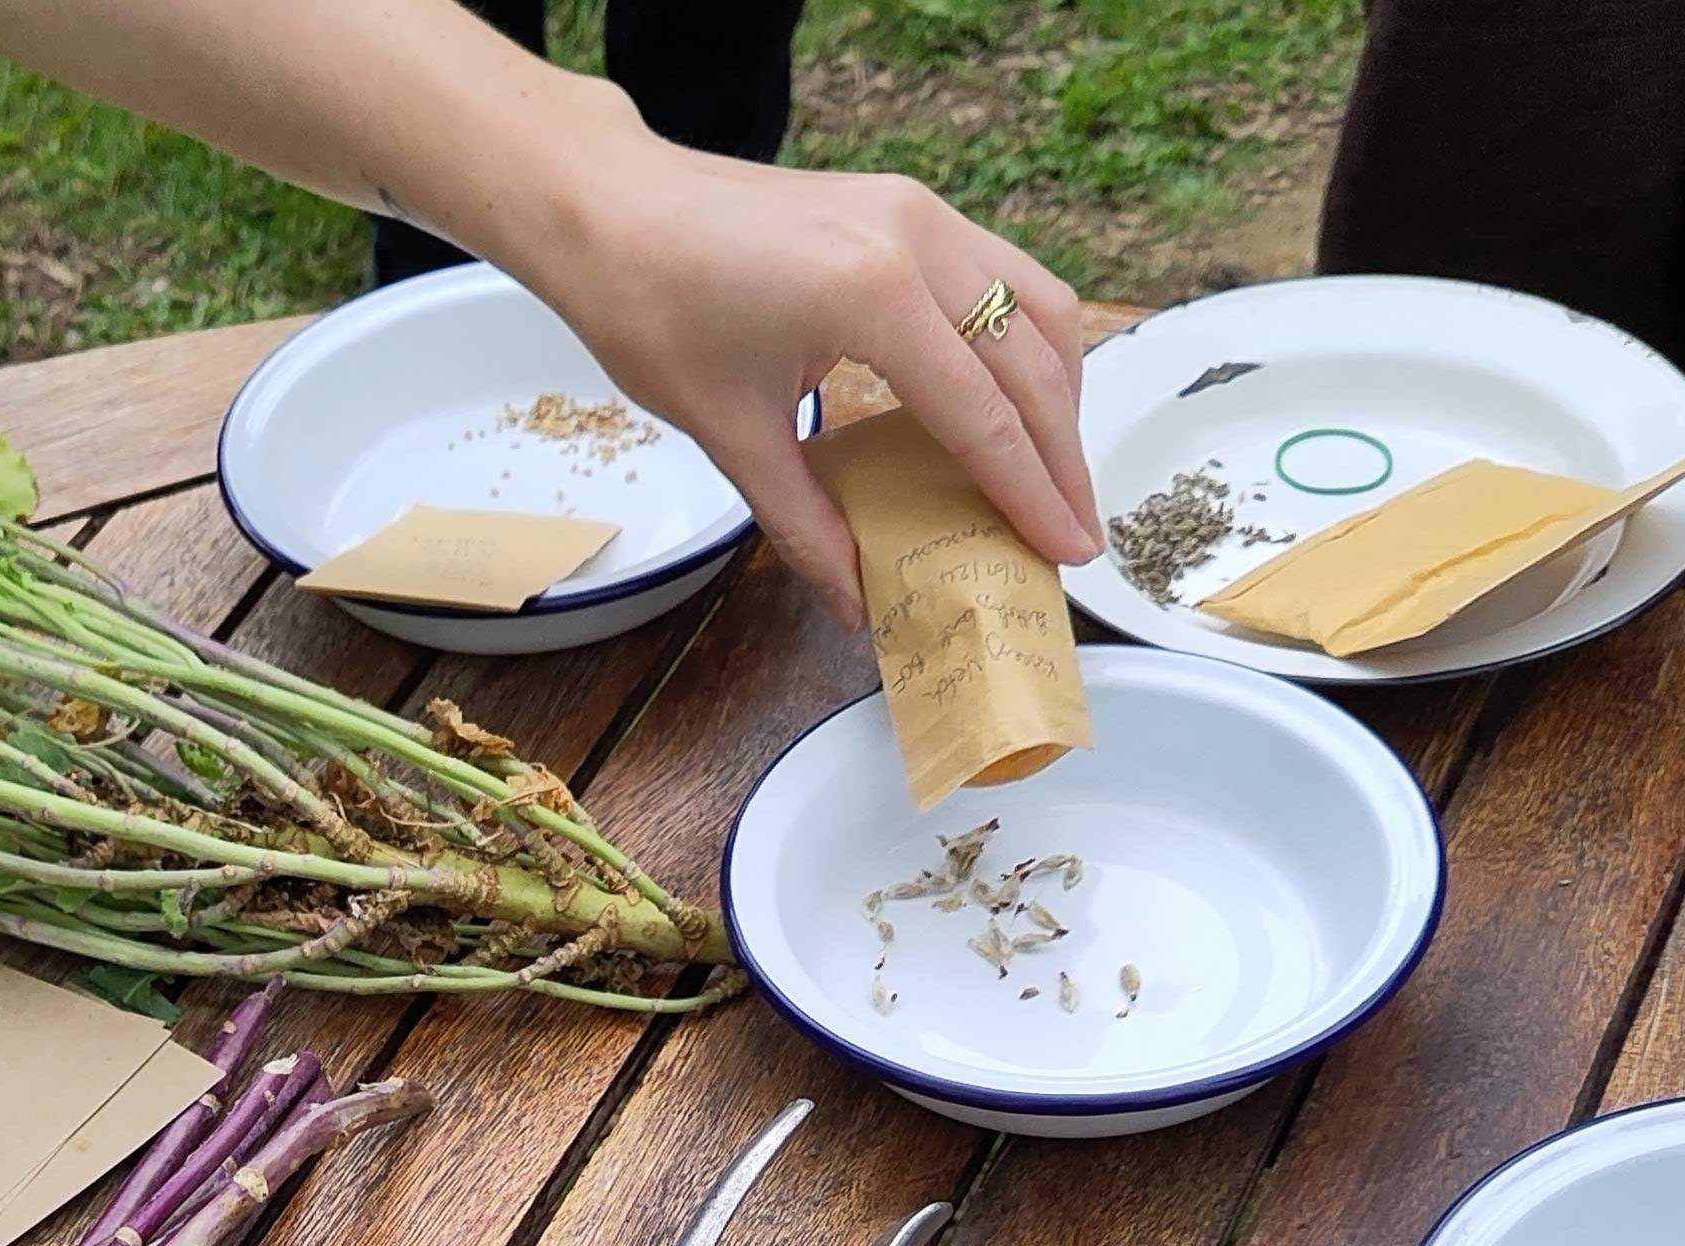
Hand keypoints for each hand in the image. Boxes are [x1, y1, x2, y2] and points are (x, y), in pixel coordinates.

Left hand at [523, 138, 1102, 626]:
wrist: (606, 206)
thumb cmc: (649, 308)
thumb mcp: (728, 432)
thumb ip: (805, 524)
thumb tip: (858, 602)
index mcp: (872, 297)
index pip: (984, 417)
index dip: (1032, 494)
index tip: (1069, 552)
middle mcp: (917, 240)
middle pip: (1034, 362)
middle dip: (1064, 455)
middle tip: (1078, 530)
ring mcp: (919, 211)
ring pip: (1037, 306)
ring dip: (1058, 393)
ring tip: (1051, 472)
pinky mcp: (910, 205)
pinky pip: (1001, 275)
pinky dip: (1023, 342)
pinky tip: (1007, 401)